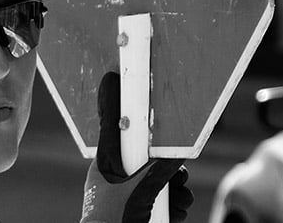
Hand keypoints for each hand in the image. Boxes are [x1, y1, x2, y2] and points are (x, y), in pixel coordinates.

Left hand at [80, 72, 192, 222]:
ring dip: (174, 188)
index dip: (113, 101)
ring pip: (159, 175)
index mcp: (106, 162)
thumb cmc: (109, 222)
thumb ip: (156, 171)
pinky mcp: (141, 207)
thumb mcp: (135, 193)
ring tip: (174, 198)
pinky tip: (175, 211)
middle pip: (146, 152)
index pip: (112, 125)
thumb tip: (176, 152)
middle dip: (167, 163)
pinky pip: (164, 196)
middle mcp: (116, 173)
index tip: (112, 75)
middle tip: (176, 172)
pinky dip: (174, 203)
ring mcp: (128, 190)